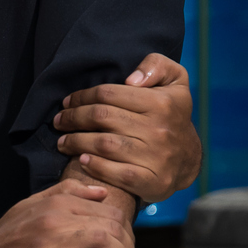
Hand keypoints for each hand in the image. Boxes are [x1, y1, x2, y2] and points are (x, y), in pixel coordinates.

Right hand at [0, 179, 130, 247]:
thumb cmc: (3, 240)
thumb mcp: (31, 206)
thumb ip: (65, 195)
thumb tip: (101, 191)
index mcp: (54, 201)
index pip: (106, 207)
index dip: (123, 225)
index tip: (127, 242)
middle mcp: (53, 216)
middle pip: (107, 221)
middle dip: (126, 240)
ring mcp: (46, 240)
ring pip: (96, 236)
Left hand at [52, 53, 201, 204]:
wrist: (188, 157)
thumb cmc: (172, 113)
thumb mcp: (175, 80)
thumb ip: (156, 66)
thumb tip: (131, 80)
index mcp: (161, 102)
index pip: (108, 94)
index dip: (82, 96)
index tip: (67, 102)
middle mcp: (159, 130)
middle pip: (102, 118)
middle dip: (73, 118)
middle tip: (59, 121)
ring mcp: (156, 158)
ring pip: (104, 145)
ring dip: (76, 142)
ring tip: (63, 141)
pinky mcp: (153, 182)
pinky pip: (117, 174)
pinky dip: (95, 167)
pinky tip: (82, 160)